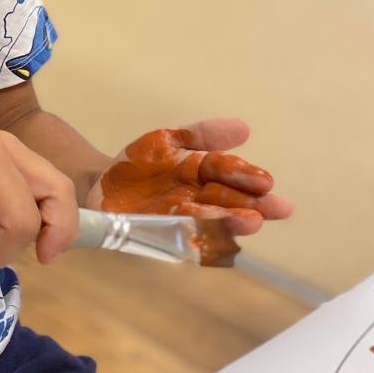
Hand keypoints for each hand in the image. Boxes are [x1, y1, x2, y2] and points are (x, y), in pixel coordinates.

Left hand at [90, 119, 291, 236]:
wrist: (100, 185)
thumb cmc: (141, 163)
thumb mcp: (169, 140)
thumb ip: (203, 134)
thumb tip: (244, 128)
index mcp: (203, 172)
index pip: (228, 172)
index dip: (247, 176)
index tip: (267, 182)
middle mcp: (199, 198)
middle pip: (228, 201)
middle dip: (251, 205)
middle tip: (273, 209)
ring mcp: (182, 219)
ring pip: (210, 220)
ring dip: (230, 222)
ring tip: (250, 223)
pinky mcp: (165, 236)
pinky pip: (185, 241)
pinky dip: (201, 243)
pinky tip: (217, 244)